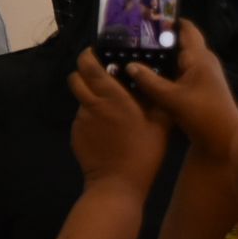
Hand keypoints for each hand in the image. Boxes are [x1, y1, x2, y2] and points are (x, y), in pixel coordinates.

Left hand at [68, 47, 170, 195]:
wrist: (117, 186)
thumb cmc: (143, 153)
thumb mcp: (160, 125)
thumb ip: (158, 99)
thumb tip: (157, 80)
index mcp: (111, 97)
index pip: (88, 65)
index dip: (89, 55)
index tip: (98, 52)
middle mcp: (91, 104)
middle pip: (76, 77)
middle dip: (84, 72)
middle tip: (100, 74)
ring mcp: (81, 120)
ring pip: (80, 97)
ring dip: (89, 95)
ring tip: (107, 105)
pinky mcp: (76, 134)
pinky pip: (81, 117)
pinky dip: (90, 116)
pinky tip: (105, 128)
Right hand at [120, 22, 237, 161]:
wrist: (223, 143)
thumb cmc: (202, 116)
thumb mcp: (172, 99)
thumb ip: (149, 81)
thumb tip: (129, 65)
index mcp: (200, 58)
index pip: (186, 28)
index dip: (168, 20)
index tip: (145, 16)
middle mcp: (203, 62)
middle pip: (180, 42)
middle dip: (159, 39)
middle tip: (132, 35)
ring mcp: (202, 76)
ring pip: (178, 59)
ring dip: (161, 57)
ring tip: (134, 52)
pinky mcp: (199, 89)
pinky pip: (179, 72)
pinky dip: (165, 70)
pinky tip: (147, 74)